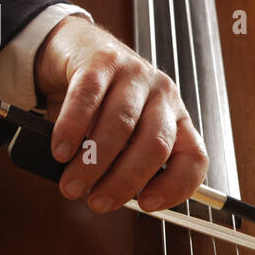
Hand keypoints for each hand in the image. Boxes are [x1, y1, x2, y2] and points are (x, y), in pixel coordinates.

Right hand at [33, 16, 207, 212]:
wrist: (77, 49)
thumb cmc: (102, 103)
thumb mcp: (123, 137)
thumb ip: (123, 164)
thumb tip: (104, 197)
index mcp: (176, 119)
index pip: (194, 158)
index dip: (176, 187)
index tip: (146, 205)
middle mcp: (163, 96)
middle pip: (155, 145)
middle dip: (124, 181)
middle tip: (98, 202)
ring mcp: (135, 75)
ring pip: (122, 124)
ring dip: (94, 161)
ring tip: (72, 184)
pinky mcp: (102, 61)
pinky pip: (88, 98)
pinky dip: (72, 129)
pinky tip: (60, 150)